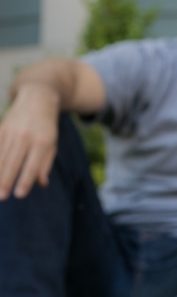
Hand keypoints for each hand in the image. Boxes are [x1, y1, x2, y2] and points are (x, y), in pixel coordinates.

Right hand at [0, 84, 59, 199]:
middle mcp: (26, 136)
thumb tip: (41, 183)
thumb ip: (46, 164)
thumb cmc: (47, 128)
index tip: (19, 195)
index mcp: (42, 142)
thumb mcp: (52, 144)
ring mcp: (12, 131)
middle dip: (6, 181)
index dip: (25, 181)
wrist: (38, 99)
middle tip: (2, 197)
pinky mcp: (2, 127)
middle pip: (13, 162)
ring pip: (1, 156)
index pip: (32, 165)